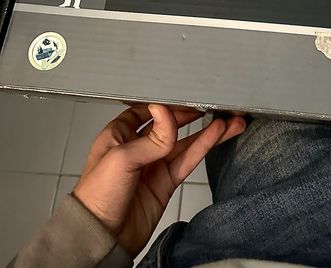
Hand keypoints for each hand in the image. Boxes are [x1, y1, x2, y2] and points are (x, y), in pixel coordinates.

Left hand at [72, 104, 245, 257]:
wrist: (101, 239)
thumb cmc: (96, 198)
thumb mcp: (121, 159)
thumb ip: (150, 138)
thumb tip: (166, 113)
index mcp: (119, 134)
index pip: (147, 110)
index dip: (167, 102)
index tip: (186, 95)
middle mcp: (137, 147)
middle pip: (170, 125)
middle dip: (192, 114)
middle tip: (212, 104)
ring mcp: (153, 165)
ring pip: (185, 143)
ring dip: (207, 132)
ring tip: (229, 121)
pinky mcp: (166, 182)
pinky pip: (188, 160)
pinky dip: (204, 147)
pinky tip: (218, 135)